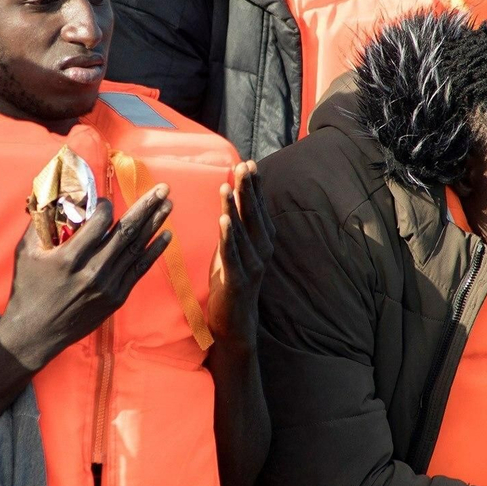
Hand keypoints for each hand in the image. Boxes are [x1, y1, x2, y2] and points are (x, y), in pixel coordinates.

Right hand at [0, 188, 172, 370]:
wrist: (36, 333)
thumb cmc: (27, 289)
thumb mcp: (26, 252)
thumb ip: (40, 223)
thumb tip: (52, 195)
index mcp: (69, 257)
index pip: (99, 221)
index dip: (106, 205)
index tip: (106, 200)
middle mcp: (92, 271)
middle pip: (125, 232)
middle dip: (146, 207)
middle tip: (163, 188)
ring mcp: (108, 286)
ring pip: (136, 248)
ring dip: (155, 224)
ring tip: (168, 203)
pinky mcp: (116, 297)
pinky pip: (139, 269)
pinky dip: (154, 251)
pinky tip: (166, 235)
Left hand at [206, 162, 273, 350]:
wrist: (234, 322)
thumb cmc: (231, 281)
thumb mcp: (233, 249)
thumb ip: (235, 225)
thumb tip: (231, 196)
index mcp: (263, 241)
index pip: (259, 208)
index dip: (255, 186)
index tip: (249, 163)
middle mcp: (262, 250)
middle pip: (254, 215)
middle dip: (247, 189)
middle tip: (243, 165)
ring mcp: (252, 266)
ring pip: (242, 232)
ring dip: (234, 208)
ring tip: (228, 187)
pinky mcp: (237, 280)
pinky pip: (232, 255)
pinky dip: (228, 237)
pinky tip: (224, 220)